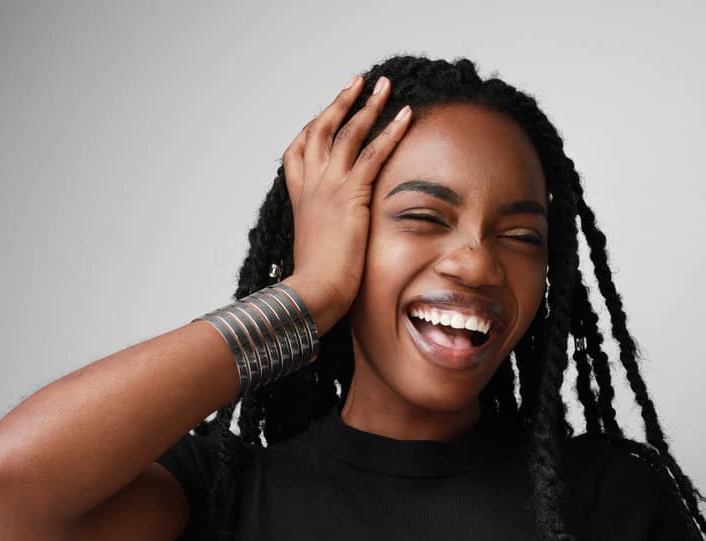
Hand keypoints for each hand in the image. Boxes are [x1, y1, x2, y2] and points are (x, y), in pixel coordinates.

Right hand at [280, 74, 411, 335]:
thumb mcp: (316, 252)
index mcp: (300, 199)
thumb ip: (326, 237)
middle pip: (320, 130)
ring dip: (367, 105)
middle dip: (340, 103)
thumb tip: (335, 246)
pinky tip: (406, 114)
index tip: (325, 113)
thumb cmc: (315, 285)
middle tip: (357, 82)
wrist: (312, 293)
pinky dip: (390, 130)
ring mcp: (329, 187)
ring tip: (384, 85)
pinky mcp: (351, 195)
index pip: (299, 151)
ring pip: (347, 133)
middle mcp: (311, 185)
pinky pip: (373, 153)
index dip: (311, 128)